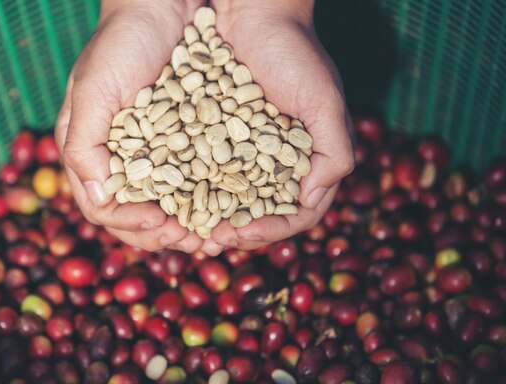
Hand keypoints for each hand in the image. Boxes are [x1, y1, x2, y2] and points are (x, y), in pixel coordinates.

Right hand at [56, 0, 203, 251]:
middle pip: (135, 215)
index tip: (161, 225)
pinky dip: (206, 199)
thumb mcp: (94, 90)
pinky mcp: (184, 141)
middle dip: (162, 234)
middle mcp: (119, 158)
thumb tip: (97, 198)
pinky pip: (192, 180)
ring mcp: (153, 152)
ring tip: (213, 235)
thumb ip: (84, 146)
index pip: (103, 207)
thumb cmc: (122, 43)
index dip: (130, 224)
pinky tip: (226, 207)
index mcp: (89, 151)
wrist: (162, 4)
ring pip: (166, 205)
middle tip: (194, 241)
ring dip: (187, 225)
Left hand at [203, 0, 354, 252]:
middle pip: (259, 213)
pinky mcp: (214, 136)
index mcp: (308, 162)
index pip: (296, 213)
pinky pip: (202, 170)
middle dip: (236, 232)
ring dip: (210, 217)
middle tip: (208, 240)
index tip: (244, 233)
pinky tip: (171, 197)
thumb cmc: (296, 54)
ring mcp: (244, 151)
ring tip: (187, 228)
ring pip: (228, 198)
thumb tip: (312, 198)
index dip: (272, 230)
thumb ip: (334, 152)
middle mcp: (276, 163)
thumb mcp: (324, 101)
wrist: (254, 13)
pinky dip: (190, 188)